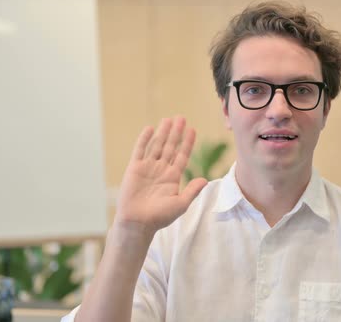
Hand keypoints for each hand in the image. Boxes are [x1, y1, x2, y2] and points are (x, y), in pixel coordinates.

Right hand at [114, 117, 207, 237]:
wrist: (138, 223)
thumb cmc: (159, 217)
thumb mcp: (180, 204)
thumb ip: (192, 191)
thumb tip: (205, 180)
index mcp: (173, 177)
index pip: (182, 156)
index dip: (187, 143)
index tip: (193, 130)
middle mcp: (161, 170)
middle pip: (170, 147)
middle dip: (176, 133)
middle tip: (181, 118)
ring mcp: (148, 168)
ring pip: (156, 145)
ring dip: (163, 132)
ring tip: (169, 119)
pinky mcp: (134, 168)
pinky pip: (140, 150)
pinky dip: (144, 139)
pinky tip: (150, 128)